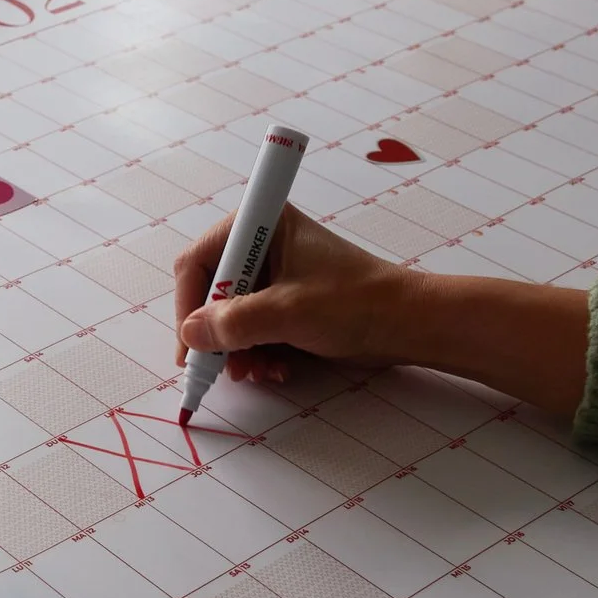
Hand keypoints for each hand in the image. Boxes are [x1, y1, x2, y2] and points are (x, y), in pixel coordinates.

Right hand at [172, 207, 418, 383]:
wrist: (407, 324)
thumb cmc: (355, 302)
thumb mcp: (287, 313)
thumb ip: (233, 323)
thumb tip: (191, 334)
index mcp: (263, 225)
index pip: (200, 261)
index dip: (189, 304)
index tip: (191, 345)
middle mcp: (264, 245)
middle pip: (212, 291)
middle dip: (217, 334)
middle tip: (222, 367)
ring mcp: (275, 275)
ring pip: (231, 316)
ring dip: (238, 349)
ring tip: (256, 372)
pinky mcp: (286, 302)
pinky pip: (253, 328)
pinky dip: (257, 352)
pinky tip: (276, 368)